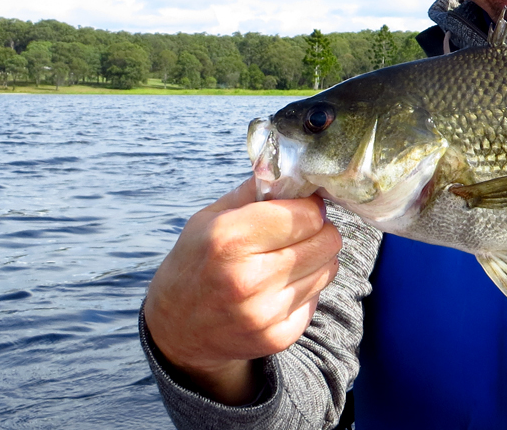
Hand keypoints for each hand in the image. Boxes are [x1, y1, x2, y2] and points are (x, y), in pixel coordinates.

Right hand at [142, 177, 341, 404]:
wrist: (177, 330)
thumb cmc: (197, 262)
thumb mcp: (211, 218)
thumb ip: (256, 190)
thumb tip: (297, 169)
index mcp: (229, 239)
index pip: (308, 214)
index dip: (308, 208)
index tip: (300, 209)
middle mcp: (247, 278)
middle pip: (327, 241)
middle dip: (318, 232)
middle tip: (297, 235)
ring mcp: (263, 313)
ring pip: (329, 269)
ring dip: (315, 260)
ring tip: (285, 261)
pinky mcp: (277, 337)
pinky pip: (317, 298)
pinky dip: (305, 290)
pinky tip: (279, 289)